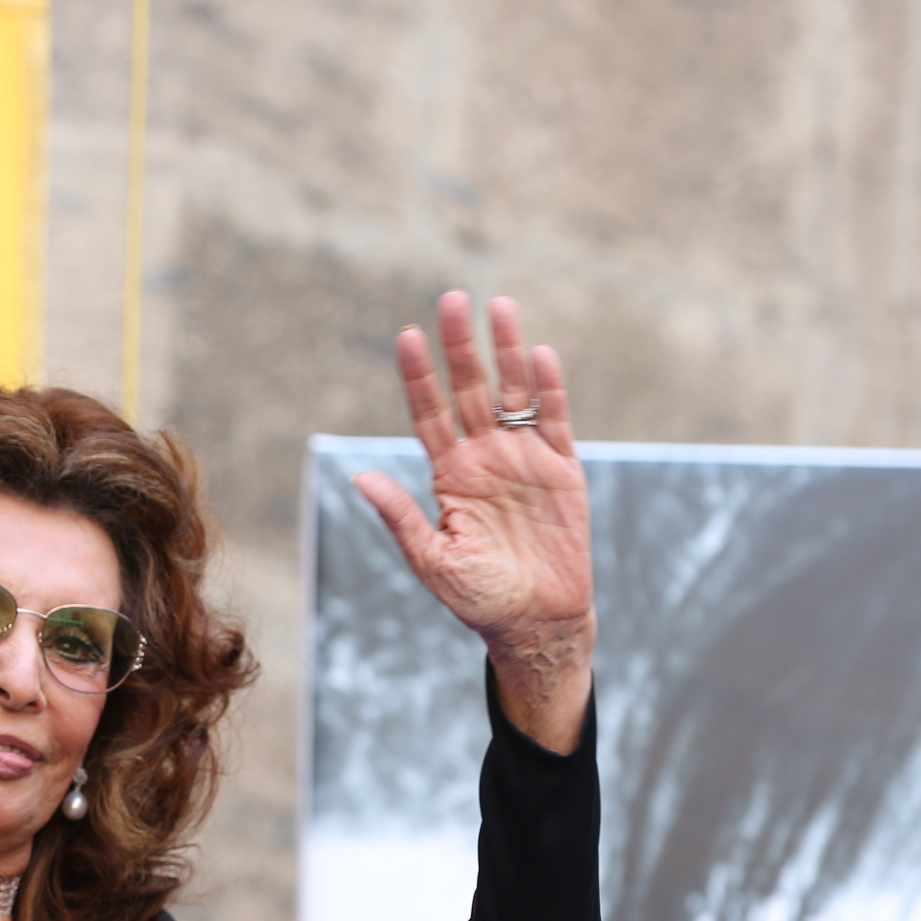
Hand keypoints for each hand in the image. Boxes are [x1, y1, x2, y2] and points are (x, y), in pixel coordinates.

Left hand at [355, 290, 594, 751]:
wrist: (535, 622)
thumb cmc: (478, 598)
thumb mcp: (431, 560)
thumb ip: (401, 516)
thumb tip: (358, 477)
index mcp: (449, 474)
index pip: (429, 413)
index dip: (419, 377)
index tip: (407, 336)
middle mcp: (484, 457)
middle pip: (470, 389)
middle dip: (461, 347)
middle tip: (452, 299)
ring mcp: (523, 458)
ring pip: (513, 393)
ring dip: (506, 351)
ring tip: (498, 306)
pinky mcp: (562, 469)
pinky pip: (554, 420)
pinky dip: (548, 389)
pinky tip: (539, 354)